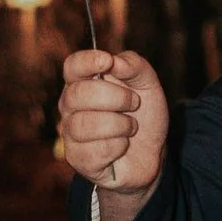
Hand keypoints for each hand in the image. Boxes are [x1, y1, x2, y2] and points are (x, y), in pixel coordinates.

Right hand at [58, 48, 167, 193]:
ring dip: (119, 125)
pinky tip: (122, 145)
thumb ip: (134, 65)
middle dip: (115, 97)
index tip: (107, 62)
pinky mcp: (77, 158)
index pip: (72, 66)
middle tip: (134, 103)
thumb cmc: (143, 115)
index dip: (86, 61)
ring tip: (131, 127)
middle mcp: (70, 106)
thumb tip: (114, 61)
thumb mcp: (147, 84)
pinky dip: (117, 147)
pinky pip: (94, 150)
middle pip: (77, 94)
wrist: (151, 153)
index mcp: (83, 82)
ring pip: (85, 124)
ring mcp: (71, 133)